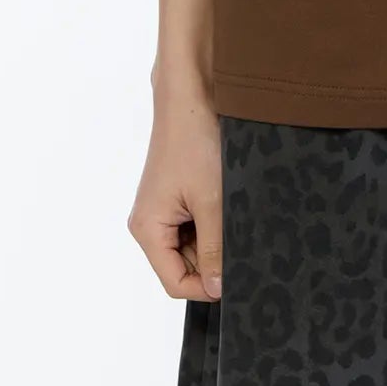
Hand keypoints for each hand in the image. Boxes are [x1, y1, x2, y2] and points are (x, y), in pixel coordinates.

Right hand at [127, 87, 223, 300]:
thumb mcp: (212, 202)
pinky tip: (225, 202)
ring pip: (193, 245)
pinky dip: (213, 220)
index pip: (175, 282)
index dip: (207, 286)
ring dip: (215, 236)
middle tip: (239, 236)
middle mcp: (149, 223)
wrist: (191, 96)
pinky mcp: (175, 196)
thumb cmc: (194, 142)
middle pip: (184, 265)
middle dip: (213, 257)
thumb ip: (215, 249)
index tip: (237, 276)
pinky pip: (195, 224)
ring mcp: (162, 209)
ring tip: (230, 212)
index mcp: (147, 229)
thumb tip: (217, 288)